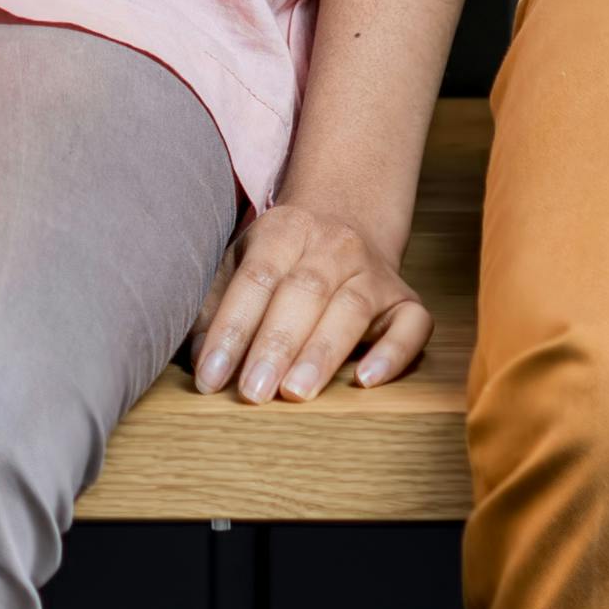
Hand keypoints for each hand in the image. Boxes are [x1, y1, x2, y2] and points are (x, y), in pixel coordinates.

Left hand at [187, 198, 431, 404]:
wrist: (347, 216)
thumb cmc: (284, 257)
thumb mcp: (243, 261)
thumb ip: (218, 304)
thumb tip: (197, 357)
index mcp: (285, 231)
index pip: (255, 280)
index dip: (230, 330)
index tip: (210, 378)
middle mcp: (334, 246)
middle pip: (303, 293)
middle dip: (275, 345)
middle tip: (253, 391)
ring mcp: (373, 272)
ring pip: (351, 309)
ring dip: (321, 353)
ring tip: (296, 392)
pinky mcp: (407, 300)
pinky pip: (411, 325)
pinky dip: (393, 353)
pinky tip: (367, 380)